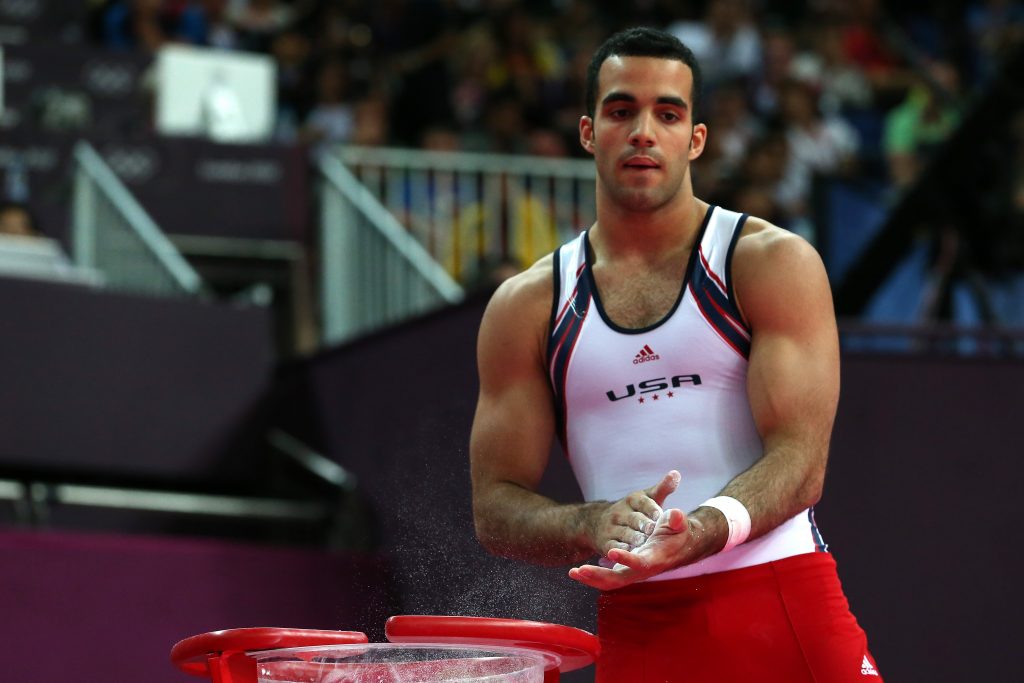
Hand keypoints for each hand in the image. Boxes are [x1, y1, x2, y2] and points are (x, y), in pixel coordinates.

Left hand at [569, 507, 704, 589]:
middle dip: (599, 576)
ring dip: (591, 578)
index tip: (611, 552)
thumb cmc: (677, 532)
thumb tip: (675, 515)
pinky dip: (592, 577)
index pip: (640, 563)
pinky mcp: (625, 572)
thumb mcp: (679, 524)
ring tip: (573, 572)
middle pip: (619, 579)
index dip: (626, 559)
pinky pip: (606, 579)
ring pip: (610, 582)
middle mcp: (642, 570)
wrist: (677, 545)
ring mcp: (632, 573)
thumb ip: (677, 521)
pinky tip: (576, 571)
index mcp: (655, 558)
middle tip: (581, 569)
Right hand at [586, 470, 680, 556]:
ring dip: (633, 538)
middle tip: (652, 530)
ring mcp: (611, 528)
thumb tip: (677, 473)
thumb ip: (662, 488)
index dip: (650, 508)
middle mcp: (620, 512)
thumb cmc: (633, 511)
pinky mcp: (605, 542)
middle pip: (633, 519)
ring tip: (643, 543)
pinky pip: (613, 546)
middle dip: (643, 524)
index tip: (659, 514)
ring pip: (624, 533)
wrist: (598, 523)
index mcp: (632, 500)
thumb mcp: (646, 497)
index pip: (642, 502)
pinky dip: (621, 550)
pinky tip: (629, 554)